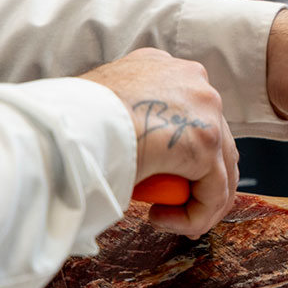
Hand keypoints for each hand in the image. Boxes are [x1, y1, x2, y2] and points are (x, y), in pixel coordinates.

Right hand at [79, 48, 236, 237]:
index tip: (163, 178)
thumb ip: (132, 122)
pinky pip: (214, 192)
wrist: (67, 126)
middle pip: (215, 141)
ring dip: (197, 202)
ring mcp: (205, 109)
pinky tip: (162, 220)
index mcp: (164, 68)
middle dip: (199, 181)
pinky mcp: (207, 143)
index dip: (185, 153)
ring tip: (166, 217)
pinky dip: (195, 215)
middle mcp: (192, 81)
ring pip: (220, 169)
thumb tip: (140, 153)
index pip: (192, 114)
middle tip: (173, 206)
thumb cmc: (71, 122)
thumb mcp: (107, 109)